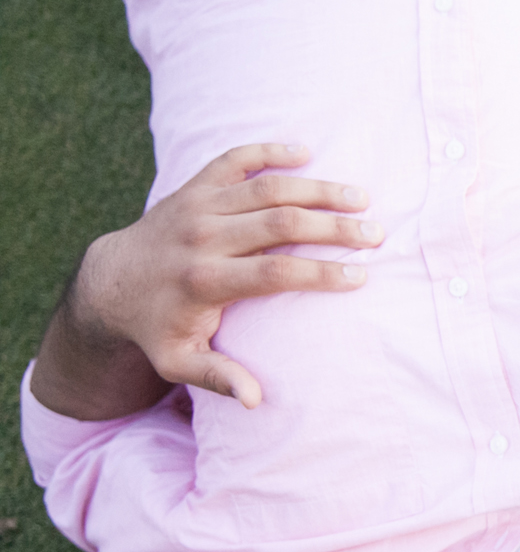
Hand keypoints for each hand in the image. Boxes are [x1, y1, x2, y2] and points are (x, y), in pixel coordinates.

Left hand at [55, 143, 378, 411]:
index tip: (360, 276)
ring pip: (267, 187)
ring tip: (361, 197)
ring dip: (318, 189)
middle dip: (334, 226)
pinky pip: (235, 159)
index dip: (322, 272)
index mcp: (204, 281)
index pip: (275, 272)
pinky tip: (306, 152)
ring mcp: (197, 206)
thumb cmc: (157, 327)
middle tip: (376, 233)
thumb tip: (256, 400)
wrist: (111, 282)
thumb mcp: (178, 363)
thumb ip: (217, 378)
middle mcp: (202, 237)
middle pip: (280, 223)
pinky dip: (270, 151)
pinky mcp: (194, 187)